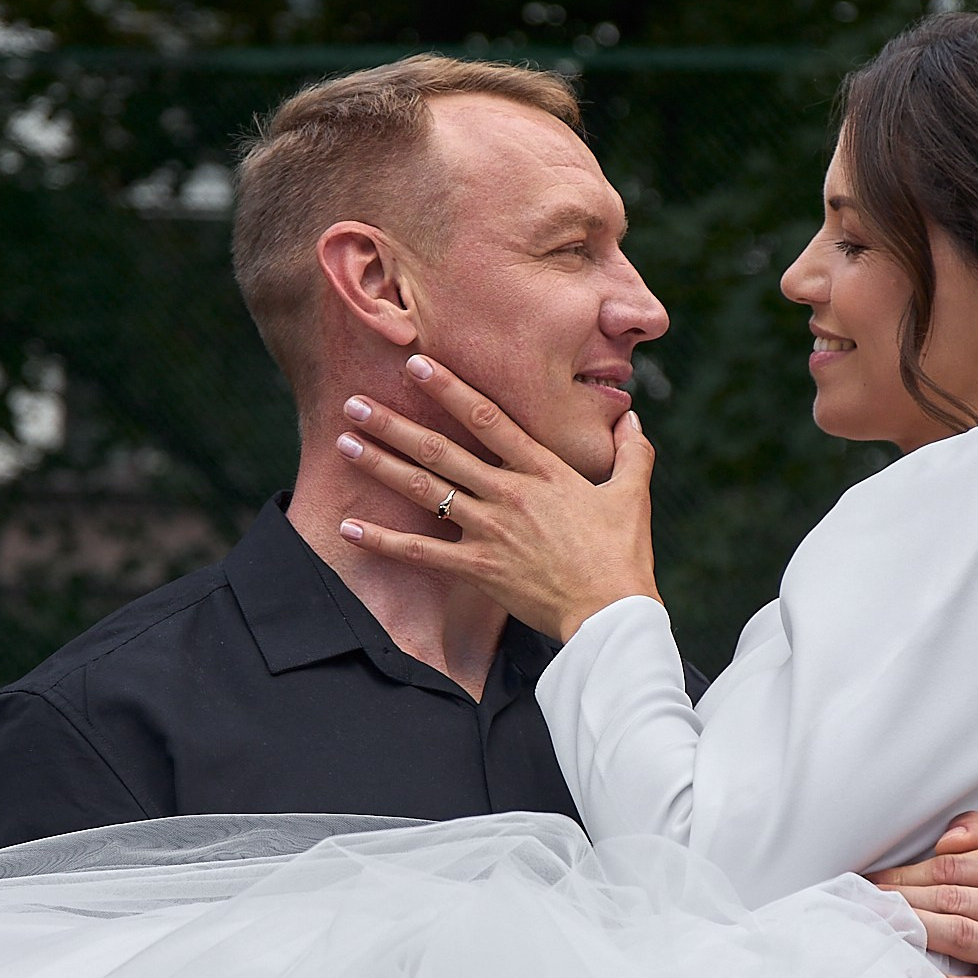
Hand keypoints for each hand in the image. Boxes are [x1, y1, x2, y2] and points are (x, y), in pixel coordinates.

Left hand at [335, 354, 659, 639]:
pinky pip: (421, 552)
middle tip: (355, 402)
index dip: (449, 389)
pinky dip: (383, 540)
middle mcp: (509, 493)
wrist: (611, 612)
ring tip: (344, 443)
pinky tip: (349, 527)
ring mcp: (490, 530)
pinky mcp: (479, 568)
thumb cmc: (623, 555)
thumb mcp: (632, 495)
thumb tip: (632, 418)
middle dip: (395, 424)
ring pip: (425, 490)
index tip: (417, 365)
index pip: (487, 418)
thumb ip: (632, 452)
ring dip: (381, 465)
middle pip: (441, 449)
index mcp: (543, 470)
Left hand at [870, 813, 977, 977]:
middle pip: (956, 899)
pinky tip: (900, 967)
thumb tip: (946, 839)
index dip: (913, 871)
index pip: (963, 865)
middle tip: (865, 900)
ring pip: (958, 937)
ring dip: (909, 930)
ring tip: (875, 924)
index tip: (879, 878)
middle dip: (903, 899)